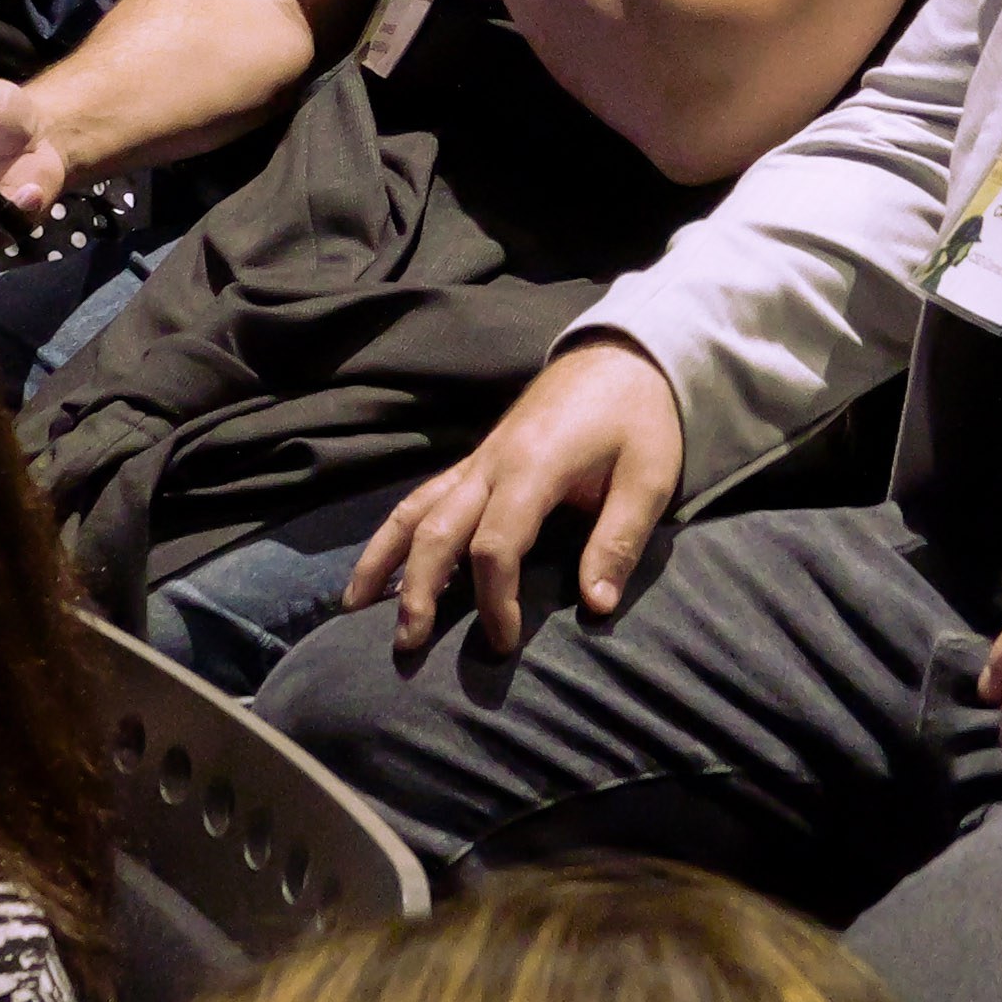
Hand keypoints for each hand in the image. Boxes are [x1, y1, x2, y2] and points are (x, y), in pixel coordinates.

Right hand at [349, 341, 686, 655]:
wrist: (618, 356)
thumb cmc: (638, 418)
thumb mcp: (648, 477)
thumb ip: (618, 540)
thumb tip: (595, 606)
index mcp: (533, 467)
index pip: (495, 545)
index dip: (494, 599)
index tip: (504, 643)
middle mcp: (491, 463)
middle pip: (436, 530)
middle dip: (416, 589)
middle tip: (406, 645)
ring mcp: (477, 460)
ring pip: (413, 509)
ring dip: (381, 559)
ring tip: (353, 608)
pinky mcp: (475, 461)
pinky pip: (423, 498)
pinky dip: (394, 534)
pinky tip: (381, 566)